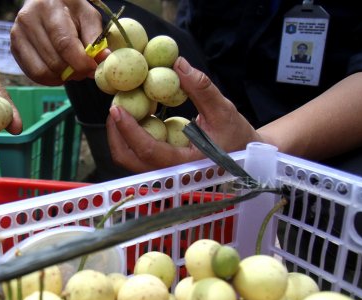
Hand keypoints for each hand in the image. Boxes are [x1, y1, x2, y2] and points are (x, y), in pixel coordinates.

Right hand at [10, 0, 106, 85]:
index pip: (64, 44)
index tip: (93, 68)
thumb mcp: (87, 15)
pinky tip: (59, 70)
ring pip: (42, 72)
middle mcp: (28, 20)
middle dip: (73, 71)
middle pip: (54, 61)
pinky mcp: (14, 48)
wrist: (45, 2)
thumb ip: (95, 37)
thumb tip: (102, 59)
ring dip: (62, 77)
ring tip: (72, 69)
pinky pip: (33, 75)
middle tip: (84, 69)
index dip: (81, 62)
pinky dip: (50, 79)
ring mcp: (17, 35)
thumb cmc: (69, 9)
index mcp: (48, 8)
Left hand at [107, 56, 260, 172]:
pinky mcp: (161, 167)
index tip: (116, 109)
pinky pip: (138, 155)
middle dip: (116, 133)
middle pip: (129, 159)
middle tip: (115, 106)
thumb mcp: (224, 110)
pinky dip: (131, 137)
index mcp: (184, 165)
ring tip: (123, 109)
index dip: (129, 130)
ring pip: (130, 159)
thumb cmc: (237, 137)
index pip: (148, 150)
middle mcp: (169, 173)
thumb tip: (178, 64)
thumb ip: (202, 88)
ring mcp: (163, 173)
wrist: (247, 158)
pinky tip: (136, 117)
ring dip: (121, 135)